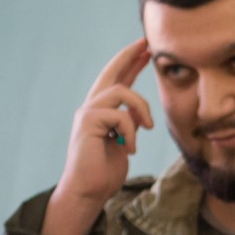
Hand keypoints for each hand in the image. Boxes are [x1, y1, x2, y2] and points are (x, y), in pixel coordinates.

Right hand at [44, 38, 154, 234]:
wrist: (89, 190)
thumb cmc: (106, 171)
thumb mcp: (125, 143)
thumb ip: (130, 125)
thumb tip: (141, 115)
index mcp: (102, 111)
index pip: (117, 81)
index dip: (131, 64)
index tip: (146, 49)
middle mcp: (92, 107)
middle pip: (111, 73)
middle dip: (130, 56)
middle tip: (147, 44)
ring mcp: (87, 113)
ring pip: (122, 92)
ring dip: (142, 110)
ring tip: (146, 129)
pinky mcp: (88, 122)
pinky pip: (120, 115)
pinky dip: (132, 132)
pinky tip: (129, 148)